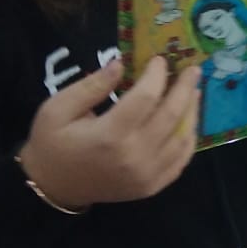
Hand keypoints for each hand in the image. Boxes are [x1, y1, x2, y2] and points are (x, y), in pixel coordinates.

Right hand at [19, 57, 199, 210]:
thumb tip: (121, 63)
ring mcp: (147, 175)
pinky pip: (182, 160)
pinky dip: (189, 137)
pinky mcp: (152, 186)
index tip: (159, 59)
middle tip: (192, 69)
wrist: (54, 188)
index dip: (156, 75)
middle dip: (184, 88)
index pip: (145, 98)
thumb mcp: (57, 109)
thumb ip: (91, 86)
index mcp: (109, 135)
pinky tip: (189, 119)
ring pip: (182, 137)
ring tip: (193, 89)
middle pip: (171, 115)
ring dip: (192, 110)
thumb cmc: (52, 144)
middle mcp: (134, 156)